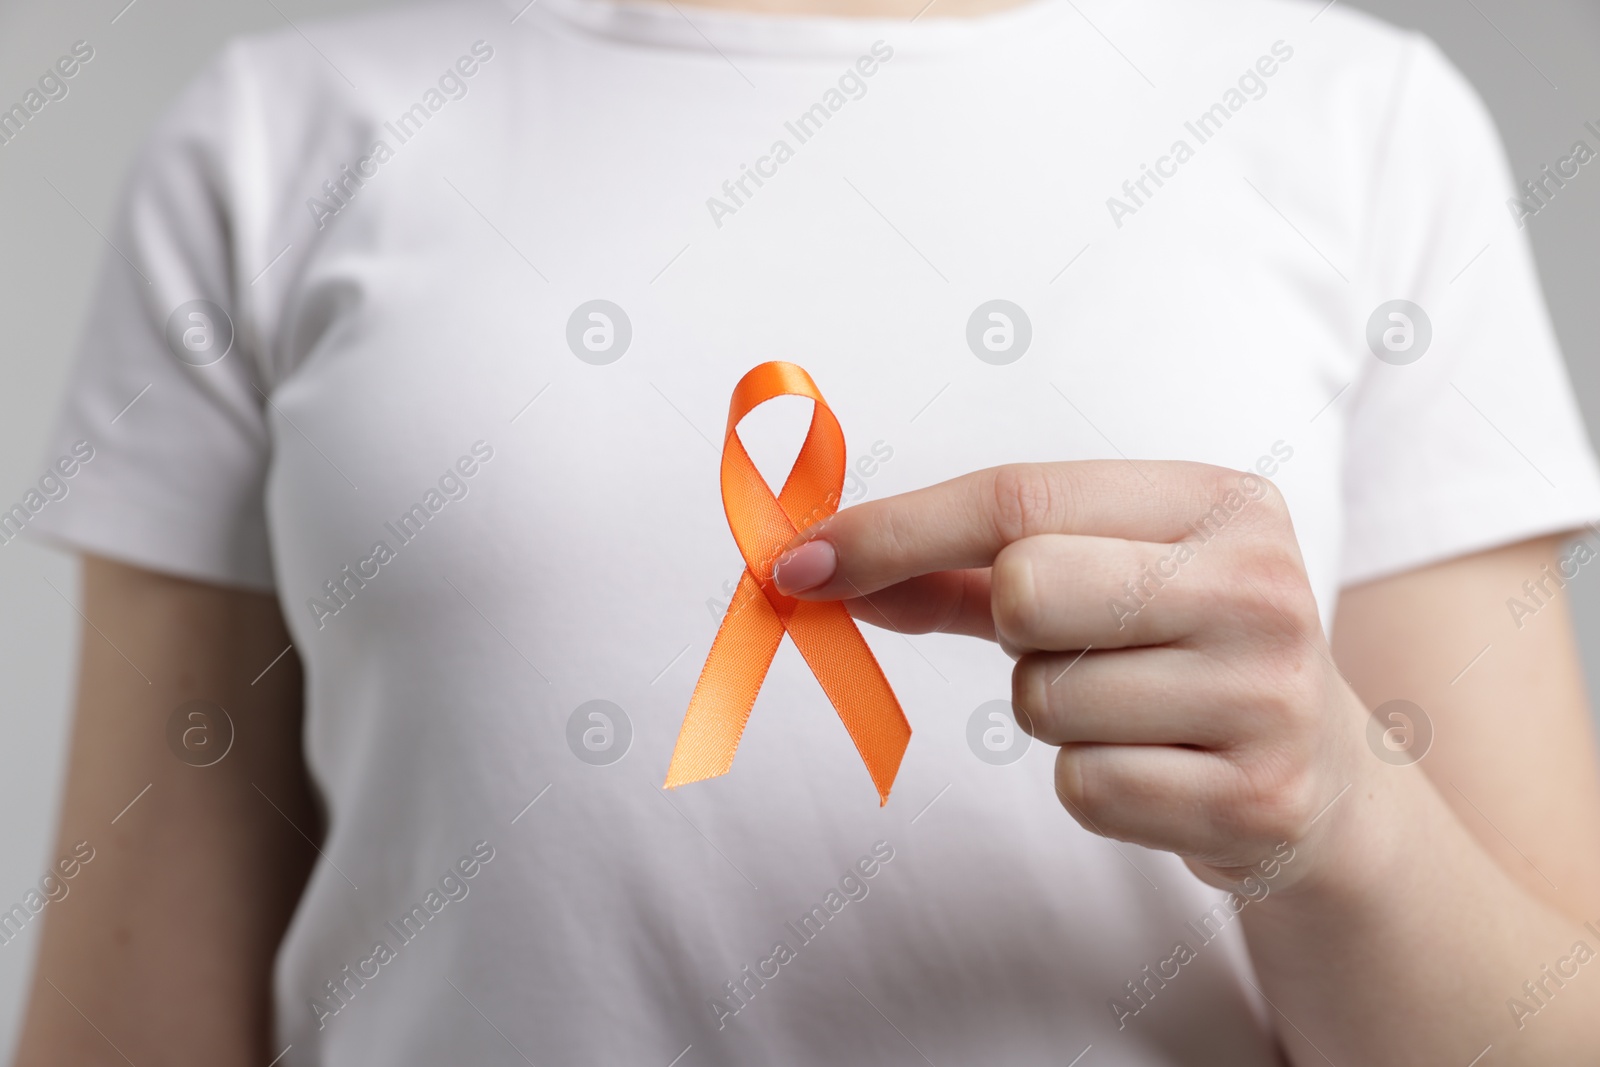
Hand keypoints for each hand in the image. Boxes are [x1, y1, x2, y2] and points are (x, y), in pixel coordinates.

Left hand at [772, 461, 1370, 891]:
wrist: (1325, 778)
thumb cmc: (1177, 652)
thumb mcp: (1100, 580)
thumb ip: (960, 569)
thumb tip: (818, 568)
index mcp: (1221, 501)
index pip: (1019, 495)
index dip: (893, 530)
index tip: (799, 564)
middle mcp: (1258, 584)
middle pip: (1025, 590)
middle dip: (1009, 630)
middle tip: (1070, 644)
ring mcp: (1267, 695)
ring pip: (1041, 701)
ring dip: (1052, 713)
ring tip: (1133, 709)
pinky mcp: (1258, 798)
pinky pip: (1083, 787)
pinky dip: (1091, 784)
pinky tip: (1159, 769)